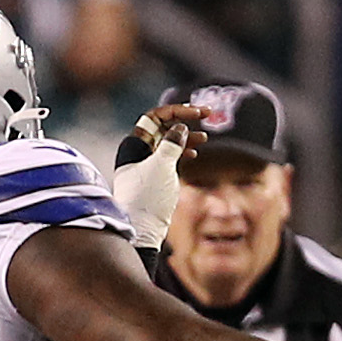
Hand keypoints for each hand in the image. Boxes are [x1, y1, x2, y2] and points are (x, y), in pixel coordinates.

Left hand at [111, 104, 205, 253]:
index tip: (197, 113)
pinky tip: (195, 152)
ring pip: (167, 141)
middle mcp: (137, 152)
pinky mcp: (153, 177)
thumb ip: (172, 143)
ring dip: (186, 135)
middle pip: (161, 126)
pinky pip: (168, 156)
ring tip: (205, 137)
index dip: (176, 110)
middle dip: (184, 118)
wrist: (141, 230)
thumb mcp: (162, 166)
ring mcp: (145, 165)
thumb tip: (179, 127)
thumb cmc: (148, 199)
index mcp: (133, 146)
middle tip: (207, 113)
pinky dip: (182, 151)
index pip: (154, 117)